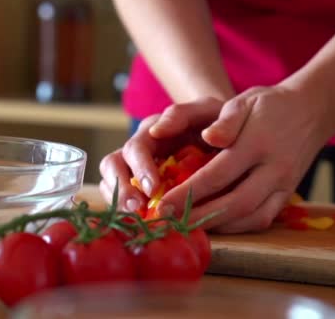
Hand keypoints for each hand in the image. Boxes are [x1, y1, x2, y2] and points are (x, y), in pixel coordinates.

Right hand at [99, 98, 226, 210]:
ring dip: (118, 201)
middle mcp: (139, 148)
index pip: (136, 147)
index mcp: (152, 129)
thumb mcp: (208, 110)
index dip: (140, 168)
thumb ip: (191, 114)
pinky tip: (140, 223)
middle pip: (113, 165)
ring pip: (109, 182)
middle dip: (121, 187)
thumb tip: (170, 131)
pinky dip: (126, 211)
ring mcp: (136, 167)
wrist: (225, 133)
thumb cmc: (216, 121)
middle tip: (136, 208)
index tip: (153, 188)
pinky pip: (121, 198)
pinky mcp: (140, 187)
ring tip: (135, 219)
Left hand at [153, 87, 334, 232]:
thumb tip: (209, 137)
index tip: (162, 204)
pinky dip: (237, 227)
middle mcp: (274, 168)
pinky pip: (263, 218)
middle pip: (234, 203)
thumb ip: (225, 121)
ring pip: (251, 217)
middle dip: (198, 217)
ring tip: (186, 228)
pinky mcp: (288, 194)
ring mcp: (284, 185)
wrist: (312, 110)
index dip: (188, 194)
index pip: (217, 175)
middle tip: (169, 222)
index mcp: (258, 143)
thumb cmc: (268, 104)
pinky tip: (214, 226)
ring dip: (217, 226)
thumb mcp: (243, 101)